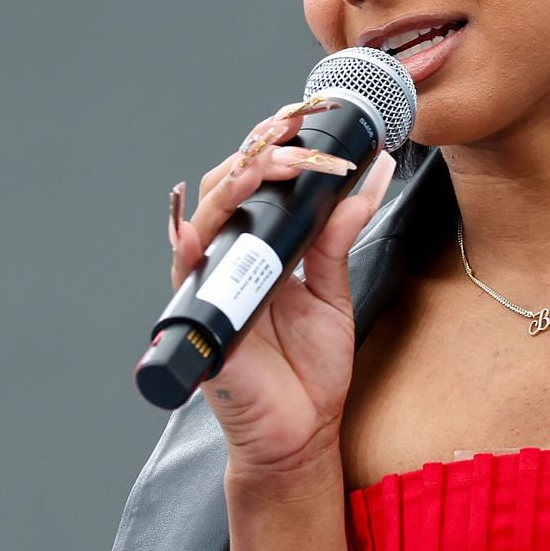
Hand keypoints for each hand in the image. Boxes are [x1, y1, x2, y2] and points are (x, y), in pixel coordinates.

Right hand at [167, 98, 397, 489]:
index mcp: (259, 249)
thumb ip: (338, 240)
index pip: (258, 181)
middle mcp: (229, 259)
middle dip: (263, 150)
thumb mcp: (332, 294)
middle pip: (228, 185)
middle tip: (299, 127)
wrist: (301, 434)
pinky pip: (185, 269)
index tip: (312, 116)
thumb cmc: (307, 371)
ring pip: (207, 215)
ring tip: (274, 159)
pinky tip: (199, 220)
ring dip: (240, 181)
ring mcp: (210, 284)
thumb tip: (364, 184)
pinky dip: (190, 240)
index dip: (278, 145)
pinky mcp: (200, 316)